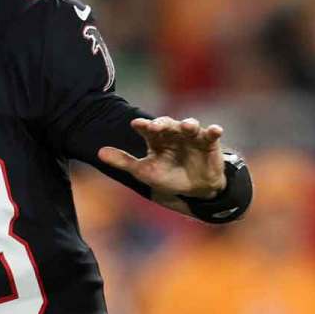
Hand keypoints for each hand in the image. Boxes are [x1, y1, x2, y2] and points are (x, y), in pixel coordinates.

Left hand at [99, 117, 226, 197]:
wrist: (193, 189)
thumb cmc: (167, 177)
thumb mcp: (144, 171)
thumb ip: (123, 161)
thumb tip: (99, 152)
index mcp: (156, 139)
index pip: (148, 129)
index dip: (142, 126)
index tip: (136, 124)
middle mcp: (173, 134)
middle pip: (167, 124)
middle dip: (162, 124)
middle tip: (156, 125)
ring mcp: (191, 137)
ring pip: (189, 126)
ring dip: (188, 124)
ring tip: (187, 126)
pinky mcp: (209, 143)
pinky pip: (212, 135)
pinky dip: (214, 131)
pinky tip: (215, 130)